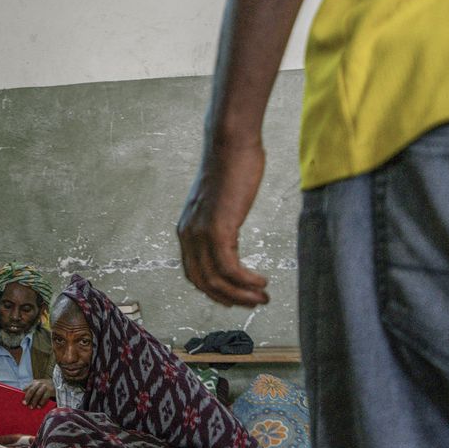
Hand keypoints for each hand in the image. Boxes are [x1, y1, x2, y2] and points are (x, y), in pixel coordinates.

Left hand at [22, 379, 54, 408]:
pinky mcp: (50, 390)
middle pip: (32, 390)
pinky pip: (44, 397)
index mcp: (35, 382)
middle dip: (28, 398)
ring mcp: (45, 386)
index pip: (28, 388)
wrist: (57, 384)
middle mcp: (39, 383)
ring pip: (37, 394)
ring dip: (34, 401)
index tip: (21, 400)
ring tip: (31, 407)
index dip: (24, 394)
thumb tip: (25, 400)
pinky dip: (41, 402)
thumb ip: (32, 390)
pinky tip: (39, 406)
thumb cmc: (45, 387)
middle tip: (25, 404)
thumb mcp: (38, 386)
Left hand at [176, 138, 270, 307]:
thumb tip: (229, 239)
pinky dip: (246, 280)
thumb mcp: (221, 203)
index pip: (194, 273)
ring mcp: (201, 233)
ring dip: (241, 294)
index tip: (234, 298)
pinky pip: (230, 268)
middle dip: (229, 298)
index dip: (213, 291)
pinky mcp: (218, 229)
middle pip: (203, 282)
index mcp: (186, 230)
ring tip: (262, 298)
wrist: (231, 144)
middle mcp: (188, 235)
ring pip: (217, 280)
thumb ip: (220, 223)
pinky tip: (261, 282)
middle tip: (253, 304)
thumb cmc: (231, 167)